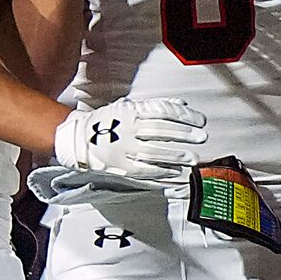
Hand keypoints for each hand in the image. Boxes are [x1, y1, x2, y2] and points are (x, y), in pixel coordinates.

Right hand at [34, 98, 208, 203]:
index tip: (200, 121)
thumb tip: (183, 104)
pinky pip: (145, 171)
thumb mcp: (129, 108)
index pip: (162, 111)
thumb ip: (156, 106)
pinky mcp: (121, 166)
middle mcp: (127, 129)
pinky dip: (163, 173)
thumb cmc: (108, 122)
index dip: (184, 116)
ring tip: (192, 158)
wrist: (79, 139)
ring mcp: (123, 149)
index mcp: (130, 112)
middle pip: (161, 130)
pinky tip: (176, 174)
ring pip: (154, 152)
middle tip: (201, 138)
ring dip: (176, 156)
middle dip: (184, 134)